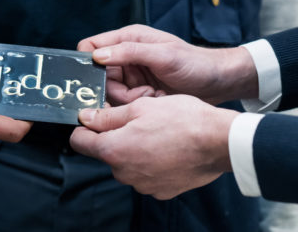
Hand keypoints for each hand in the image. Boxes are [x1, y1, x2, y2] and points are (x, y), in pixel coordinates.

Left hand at [70, 95, 236, 199]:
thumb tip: (85, 118)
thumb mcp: (140, 107)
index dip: (83, 127)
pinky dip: (150, 160)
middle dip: (113, 135)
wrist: (218, 141)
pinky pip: (145, 173)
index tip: (93, 117)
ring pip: (126, 162)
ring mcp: (144, 185)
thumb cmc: (181, 119)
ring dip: (133, 147)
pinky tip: (166, 145)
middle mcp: (125, 173)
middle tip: (133, 117)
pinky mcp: (161, 190)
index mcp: (114, 150)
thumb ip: (108, 116)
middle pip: (105, 152)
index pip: (79, 142)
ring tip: (155, 129)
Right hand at [78, 24, 257, 105]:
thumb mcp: (163, 55)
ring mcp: (133, 74)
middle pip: (100, 75)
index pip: (92, 46)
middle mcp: (127, 55)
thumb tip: (97, 55)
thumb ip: (130, 52)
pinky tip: (156, 100)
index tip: (94, 79)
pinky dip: (138, 105)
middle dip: (114, 89)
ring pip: (112, 92)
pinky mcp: (140, 91)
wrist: (218, 82)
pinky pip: (126, 102)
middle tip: (136, 94)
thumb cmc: (194, 63)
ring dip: (129, 99)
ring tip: (152, 95)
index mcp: (128, 38)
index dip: (88, 62)